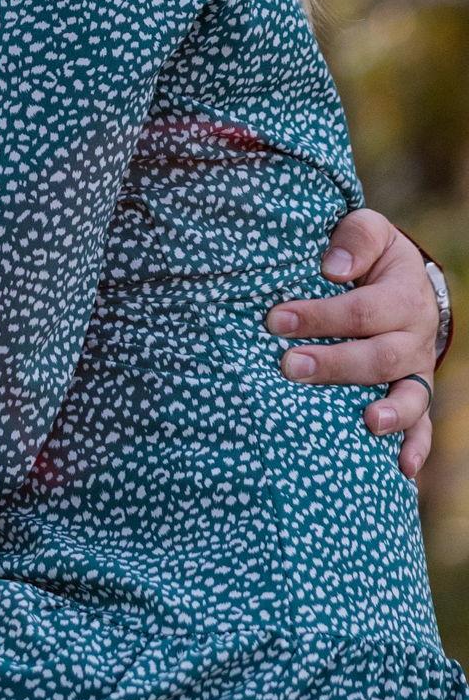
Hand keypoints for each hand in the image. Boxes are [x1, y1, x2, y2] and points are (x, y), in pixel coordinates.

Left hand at [266, 210, 439, 479]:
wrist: (398, 275)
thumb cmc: (366, 252)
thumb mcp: (367, 230)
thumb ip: (354, 238)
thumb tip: (334, 266)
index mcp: (402, 294)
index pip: (362, 310)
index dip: (320, 316)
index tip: (276, 319)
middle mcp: (414, 336)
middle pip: (380, 356)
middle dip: (335, 363)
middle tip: (289, 366)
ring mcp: (416, 369)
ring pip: (409, 395)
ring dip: (387, 411)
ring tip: (365, 421)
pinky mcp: (413, 392)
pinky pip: (422, 425)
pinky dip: (415, 447)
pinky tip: (402, 469)